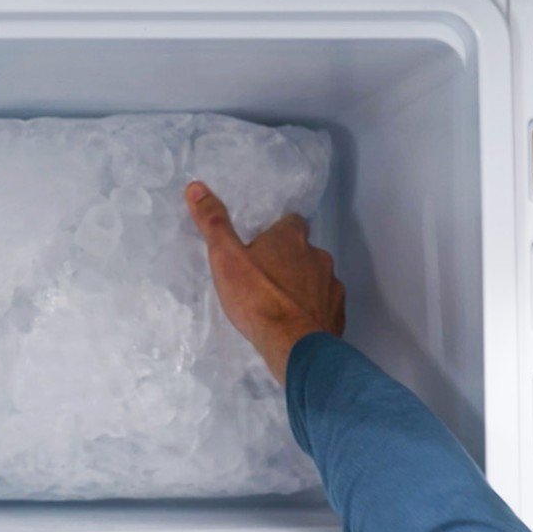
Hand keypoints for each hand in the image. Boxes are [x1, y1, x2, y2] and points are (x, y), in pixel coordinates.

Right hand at [185, 181, 343, 384]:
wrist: (293, 345)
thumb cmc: (256, 298)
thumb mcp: (225, 258)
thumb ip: (213, 223)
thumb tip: (195, 186)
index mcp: (291, 238)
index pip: (291, 222)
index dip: (277, 233)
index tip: (262, 246)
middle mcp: (318, 256)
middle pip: (304, 252)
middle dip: (290, 261)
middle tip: (265, 279)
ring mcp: (332, 285)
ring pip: (317, 278)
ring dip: (303, 286)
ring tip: (280, 305)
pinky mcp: (337, 313)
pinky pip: (325, 305)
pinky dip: (313, 310)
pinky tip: (297, 324)